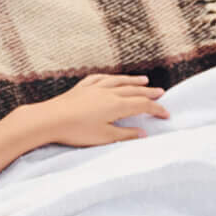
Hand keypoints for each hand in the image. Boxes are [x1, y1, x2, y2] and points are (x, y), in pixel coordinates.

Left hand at [17, 74, 168, 145]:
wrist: (49, 119)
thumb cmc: (76, 131)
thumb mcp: (104, 137)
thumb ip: (125, 134)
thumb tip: (143, 133)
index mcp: (117, 105)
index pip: (143, 105)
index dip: (156, 109)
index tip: (166, 114)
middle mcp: (108, 93)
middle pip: (134, 90)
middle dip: (149, 92)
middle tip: (161, 92)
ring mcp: (94, 88)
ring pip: (119, 81)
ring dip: (133, 81)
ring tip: (144, 80)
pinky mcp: (81, 88)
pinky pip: (100, 78)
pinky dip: (110, 78)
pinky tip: (112, 78)